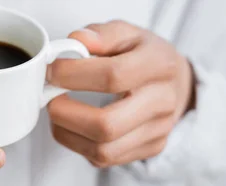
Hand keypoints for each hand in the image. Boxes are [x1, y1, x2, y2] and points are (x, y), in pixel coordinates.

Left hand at [47, 20, 194, 167]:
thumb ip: (102, 35)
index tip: (52, 71)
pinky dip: (77, 144)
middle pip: (107, 124)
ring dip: (67, 133)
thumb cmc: (144, 56)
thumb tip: (77, 42)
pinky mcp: (149, 149)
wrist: (175, 82)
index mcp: (158, 66)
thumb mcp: (127, 33)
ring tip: (57, 112)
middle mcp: (162, 102)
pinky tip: (71, 126)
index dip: (73, 75)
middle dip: (66, 114)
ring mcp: (157, 130)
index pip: (112, 76)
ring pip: (103, 149)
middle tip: (50, 99)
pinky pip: (104, 158)